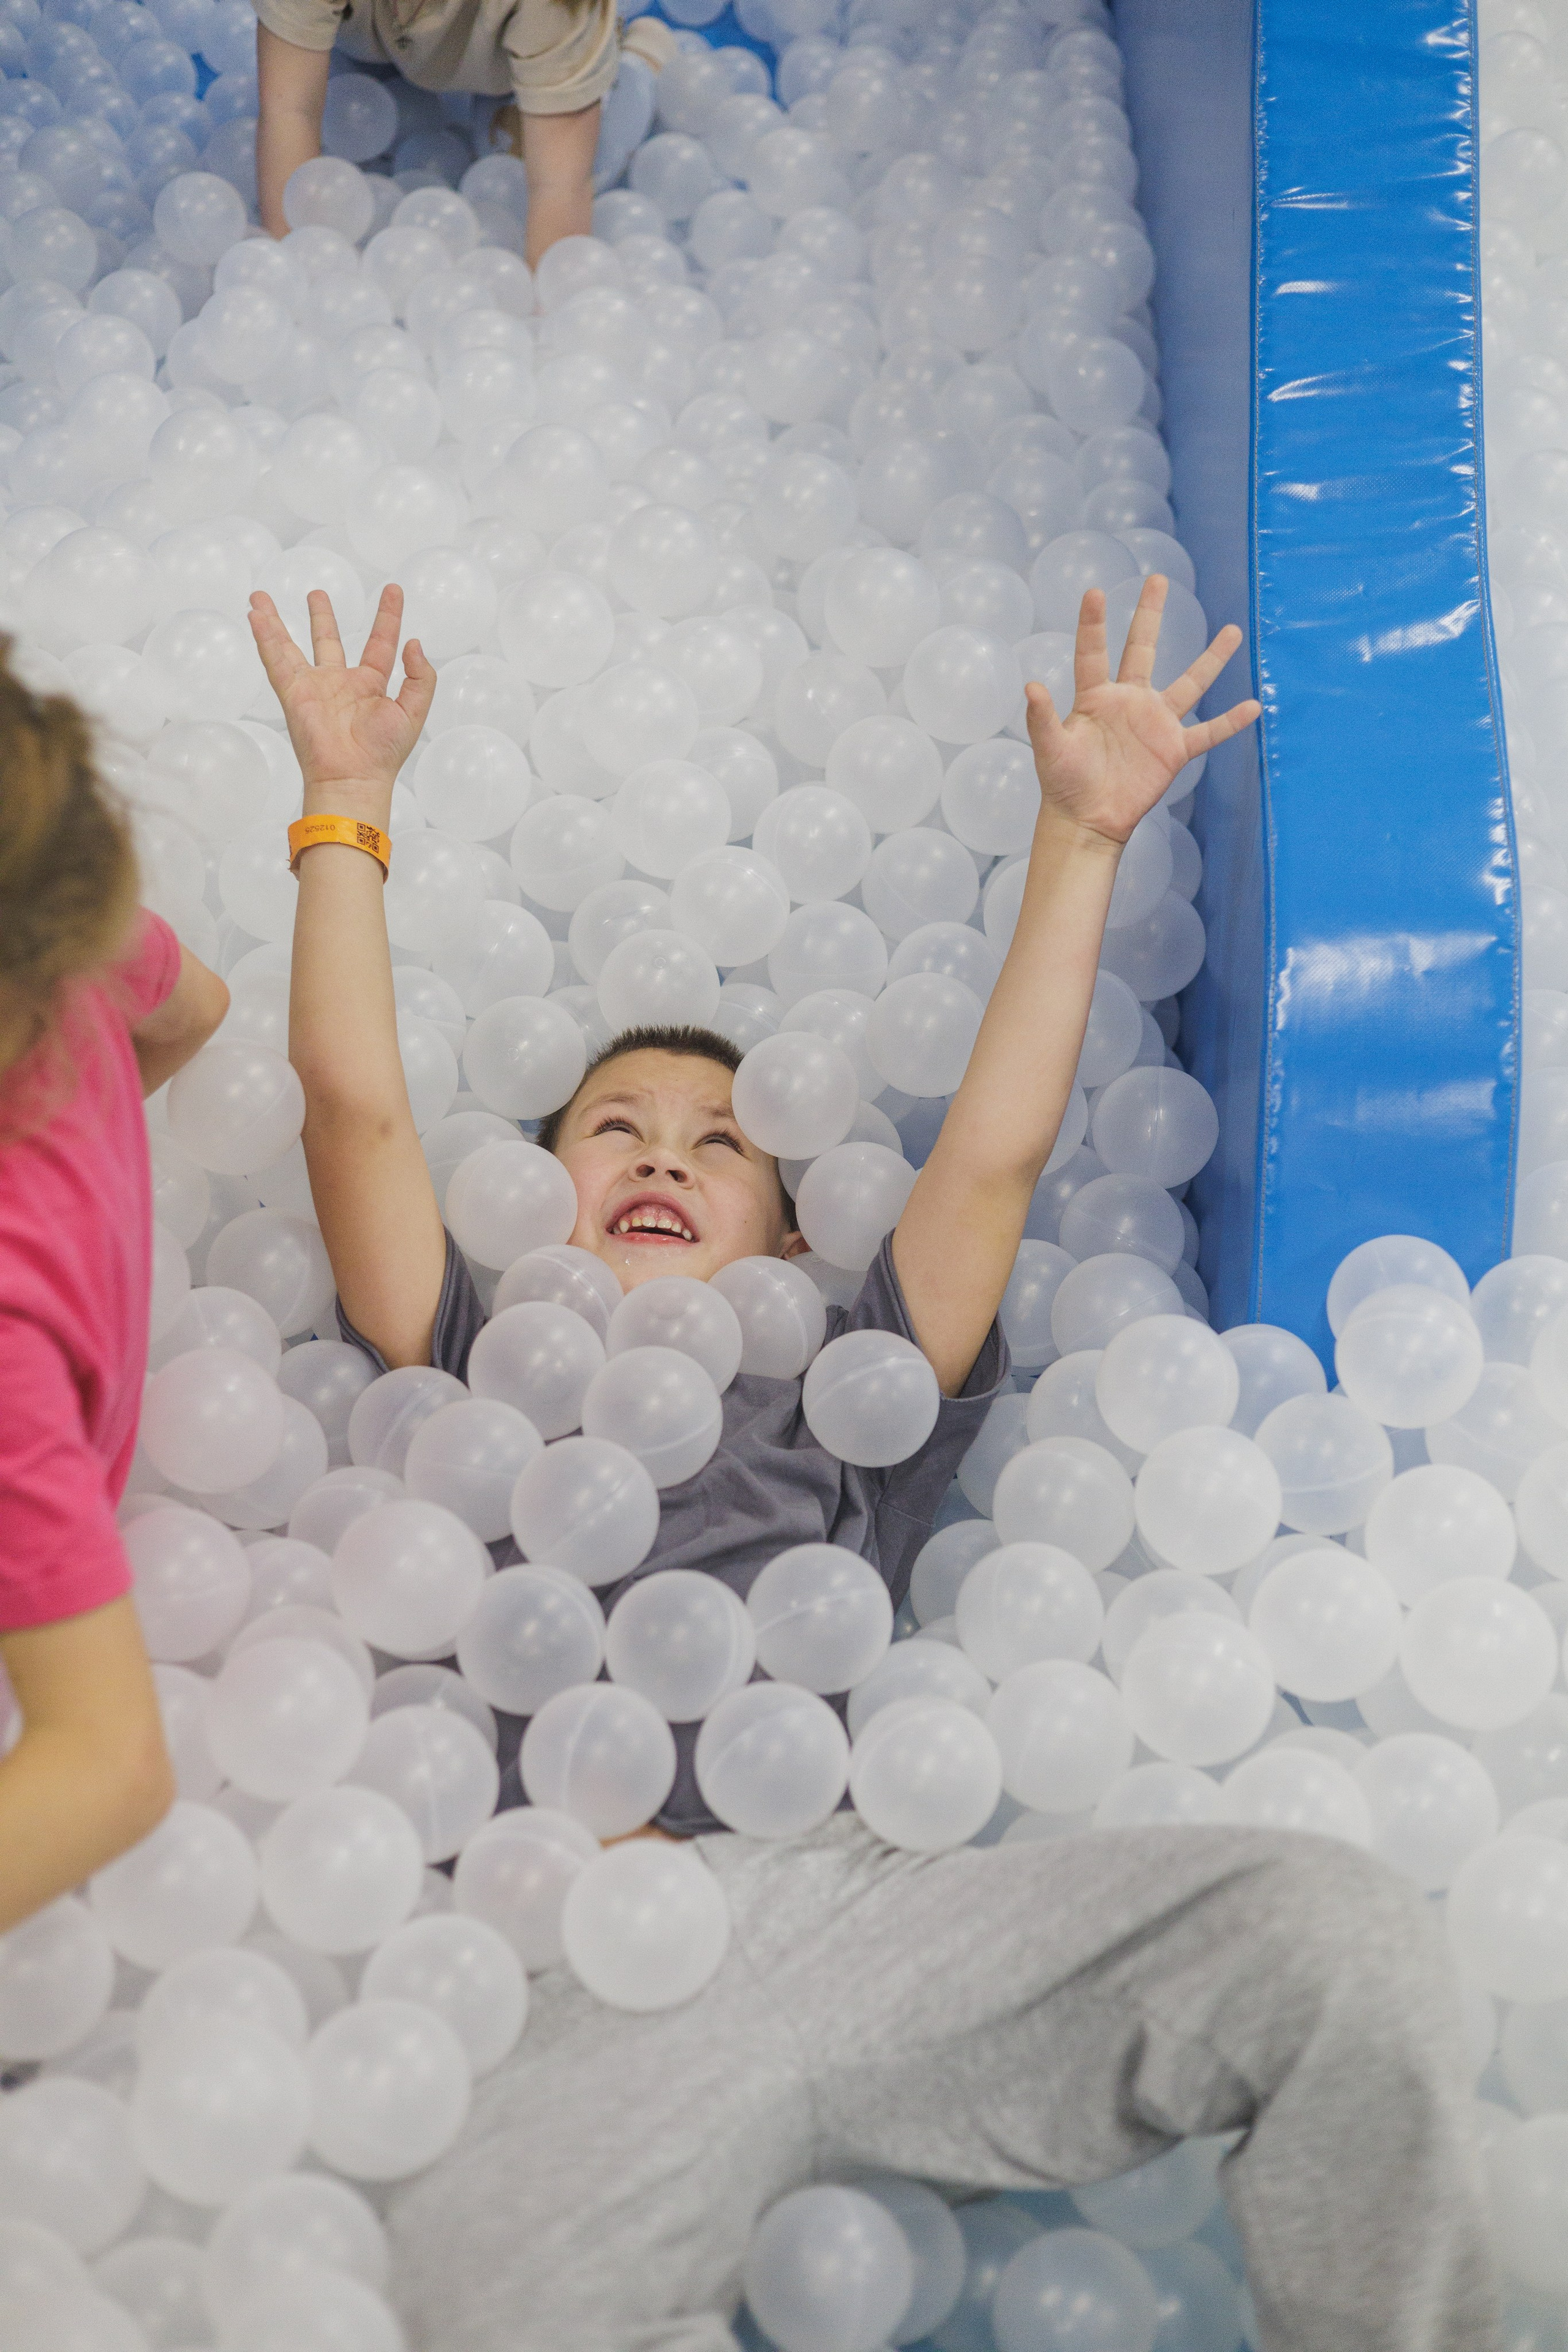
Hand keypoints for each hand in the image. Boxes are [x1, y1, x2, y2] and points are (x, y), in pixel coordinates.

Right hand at [248, 584, 435, 817]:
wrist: (353, 777)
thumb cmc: (383, 753)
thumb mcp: (414, 712)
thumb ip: (420, 677)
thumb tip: (415, 644)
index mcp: (371, 686)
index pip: (381, 642)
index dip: (388, 616)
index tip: (393, 590)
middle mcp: (340, 683)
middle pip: (328, 640)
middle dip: (321, 616)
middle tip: (316, 594)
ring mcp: (314, 687)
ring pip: (292, 646)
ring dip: (277, 621)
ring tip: (263, 598)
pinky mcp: (293, 693)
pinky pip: (276, 659)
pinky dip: (265, 637)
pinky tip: (255, 615)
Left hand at [1025, 575, 1260, 848]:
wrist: (1087, 820)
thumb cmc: (1063, 784)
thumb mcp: (1050, 749)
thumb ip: (1042, 718)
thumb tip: (1031, 686)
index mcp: (1095, 697)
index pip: (1093, 653)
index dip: (1093, 624)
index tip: (1095, 591)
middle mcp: (1129, 701)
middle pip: (1143, 649)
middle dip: (1150, 615)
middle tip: (1158, 580)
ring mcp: (1155, 723)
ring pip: (1190, 684)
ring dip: (1212, 659)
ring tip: (1233, 631)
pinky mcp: (1174, 750)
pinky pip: (1208, 732)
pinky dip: (1230, 722)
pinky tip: (1253, 706)